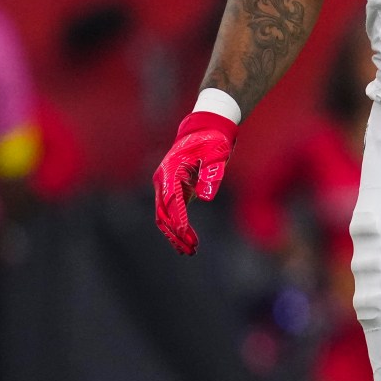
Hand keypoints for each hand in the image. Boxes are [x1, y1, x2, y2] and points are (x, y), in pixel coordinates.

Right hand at [152, 111, 238, 255]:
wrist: (206, 130)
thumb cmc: (212, 140)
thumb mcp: (217, 153)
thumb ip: (211, 173)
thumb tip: (205, 197)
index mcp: (170, 171)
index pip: (172, 200)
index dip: (178, 219)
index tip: (187, 235)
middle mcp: (163, 180)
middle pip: (163, 213)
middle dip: (176, 233)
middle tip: (191, 250)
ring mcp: (165, 186)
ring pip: (164, 216)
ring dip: (174, 234)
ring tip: (189, 251)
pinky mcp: (173, 190)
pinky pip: (170, 213)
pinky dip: (176, 228)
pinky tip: (186, 242)